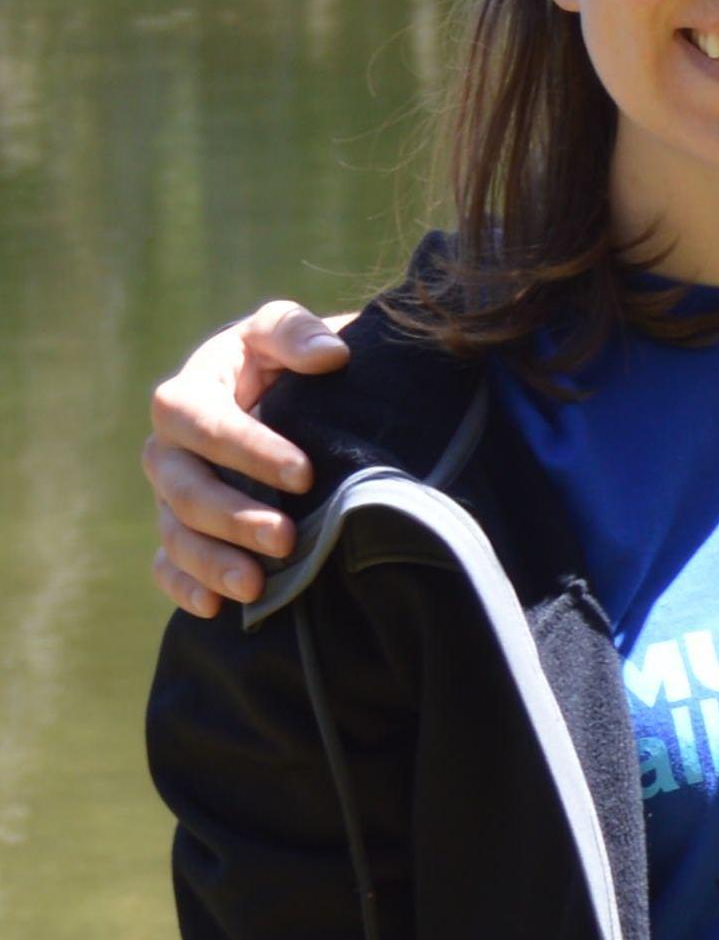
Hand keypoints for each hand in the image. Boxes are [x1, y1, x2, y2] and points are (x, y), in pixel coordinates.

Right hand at [147, 301, 346, 614]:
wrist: (289, 397)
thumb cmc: (284, 360)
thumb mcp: (284, 332)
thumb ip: (295, 332)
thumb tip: (329, 355)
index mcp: (190, 394)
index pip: (198, 420)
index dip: (244, 448)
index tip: (303, 473)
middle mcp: (171, 449)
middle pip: (181, 487)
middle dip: (231, 516)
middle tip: (286, 538)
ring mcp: (172, 495)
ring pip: (174, 534)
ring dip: (211, 562)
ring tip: (256, 586)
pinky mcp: (182, 531)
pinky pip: (167, 566)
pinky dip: (186, 588)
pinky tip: (216, 608)